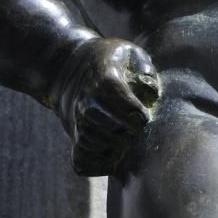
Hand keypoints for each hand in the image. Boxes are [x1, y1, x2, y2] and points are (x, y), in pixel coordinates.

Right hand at [52, 37, 160, 175]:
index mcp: (104, 78)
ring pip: (91, 142)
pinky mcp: (73, 135)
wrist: (67, 66)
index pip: (121, 102)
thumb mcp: (129, 52)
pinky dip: (97, 165)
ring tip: (125, 143)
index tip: (142, 115)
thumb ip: (145, 67)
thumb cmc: (110, 61)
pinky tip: (112, 157)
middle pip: (106, 125)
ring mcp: (76, 119)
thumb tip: (149, 93)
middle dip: (127, 133)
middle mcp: (86, 100)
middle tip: (136, 132)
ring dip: (112, 148)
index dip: (137, 113)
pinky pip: (81, 160)